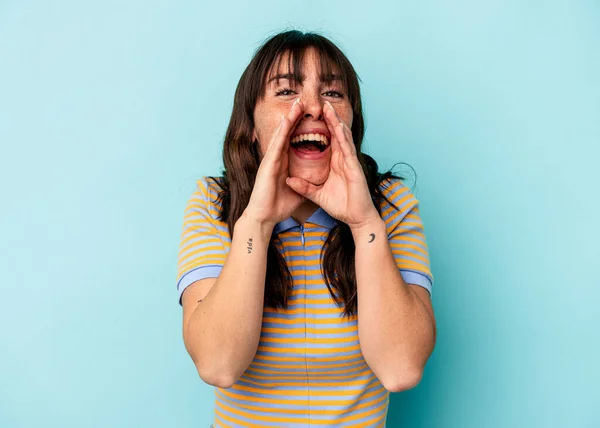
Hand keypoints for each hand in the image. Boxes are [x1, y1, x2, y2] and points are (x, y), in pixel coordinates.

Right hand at [244, 99, 304, 226]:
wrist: (264, 218)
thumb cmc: (278, 206)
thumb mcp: (298, 192)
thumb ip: (305, 183)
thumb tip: (316, 181)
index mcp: (283, 163)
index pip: (293, 140)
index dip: (300, 127)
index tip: (310, 115)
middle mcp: (276, 158)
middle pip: (287, 133)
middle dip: (295, 117)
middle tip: (303, 100)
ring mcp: (271, 160)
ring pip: (282, 134)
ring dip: (289, 118)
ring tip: (297, 103)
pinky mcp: (268, 165)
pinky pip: (277, 145)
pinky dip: (282, 132)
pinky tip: (288, 120)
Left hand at [286, 101, 380, 228]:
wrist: (356, 218)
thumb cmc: (341, 206)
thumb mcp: (317, 195)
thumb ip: (304, 187)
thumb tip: (289, 180)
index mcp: (335, 163)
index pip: (327, 141)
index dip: (320, 128)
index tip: (310, 116)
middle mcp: (343, 159)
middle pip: (335, 134)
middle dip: (329, 119)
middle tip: (321, 103)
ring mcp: (350, 162)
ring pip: (343, 137)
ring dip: (336, 122)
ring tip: (328, 108)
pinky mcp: (355, 168)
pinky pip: (348, 149)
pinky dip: (344, 137)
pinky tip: (339, 127)